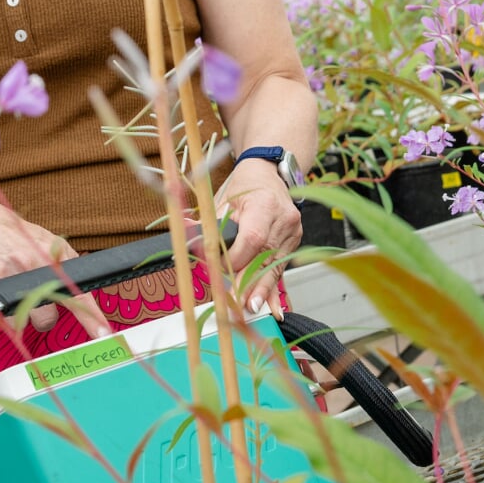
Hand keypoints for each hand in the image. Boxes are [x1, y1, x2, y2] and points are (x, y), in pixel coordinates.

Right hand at [0, 209, 109, 338]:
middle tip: (36, 298)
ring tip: (14, 291)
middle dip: (43, 315)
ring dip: (18, 314)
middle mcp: (23, 266)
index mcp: (46, 257)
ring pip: (18, 322)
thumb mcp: (52, 244)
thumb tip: (86, 293)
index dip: (90, 317)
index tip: (103, 334)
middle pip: (45, 319)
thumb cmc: (20, 237)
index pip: (74, 293)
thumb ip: (71, 266)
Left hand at [220, 159, 300, 313]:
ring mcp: (292, 232)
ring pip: (275, 267)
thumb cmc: (244, 186)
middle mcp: (283, 220)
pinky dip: (274, 288)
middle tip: (239, 304)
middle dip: (250, 283)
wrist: (268, 173)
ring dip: (261, 291)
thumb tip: (189, 239)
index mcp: (265, 205)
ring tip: (252, 309)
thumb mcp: (223, 200)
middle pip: (266, 258)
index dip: (237, 259)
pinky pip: (281, 268)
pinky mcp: (294, 241)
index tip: (221, 268)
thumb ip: (210, 224)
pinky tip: (275, 308)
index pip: (253, 240)